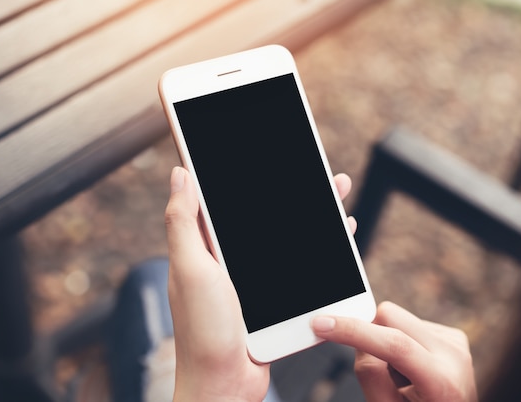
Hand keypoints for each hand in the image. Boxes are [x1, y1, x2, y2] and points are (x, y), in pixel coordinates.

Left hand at [165, 166, 355, 400]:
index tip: (256, 143)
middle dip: (289, 184)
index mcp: (207, 244)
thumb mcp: (191, 269)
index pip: (224, 196)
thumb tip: (181, 172)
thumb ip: (184, 222)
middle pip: (264, 211)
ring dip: (312, 209)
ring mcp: (255, 275)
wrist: (223, 384)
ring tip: (335, 187)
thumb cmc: (201, 331)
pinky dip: (322, 244)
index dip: (236, 168)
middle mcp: (231, 255)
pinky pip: (302, 263)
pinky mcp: (276, 294)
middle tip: (311, 158)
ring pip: (289, 233)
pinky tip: (339, 230)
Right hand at [311, 302, 476, 401]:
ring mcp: (456, 343)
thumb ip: (369, 374)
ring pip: (397, 317)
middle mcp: (454, 356)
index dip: (354, 331)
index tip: (322, 324)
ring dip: (387, 341)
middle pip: (390, 317)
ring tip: (403, 376)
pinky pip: (410, 323)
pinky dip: (402, 341)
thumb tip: (359, 336)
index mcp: (442, 382)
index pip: (394, 344)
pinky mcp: (453, 336)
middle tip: (381, 371)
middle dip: (371, 335)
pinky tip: (413, 369)